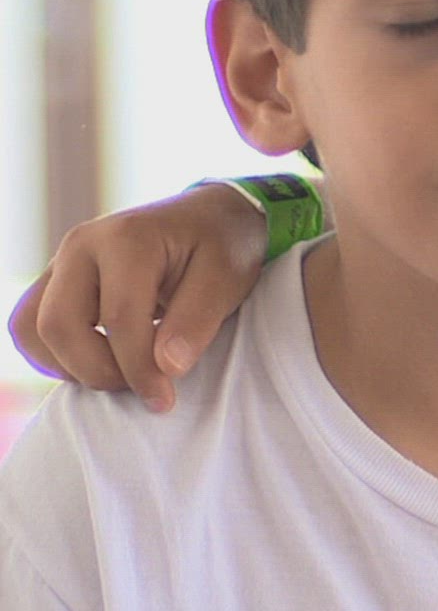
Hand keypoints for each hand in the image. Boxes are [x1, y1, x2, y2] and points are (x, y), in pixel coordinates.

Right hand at [8, 183, 267, 413]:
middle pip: (59, 326)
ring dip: (71, 366)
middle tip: (145, 387)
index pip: (119, 318)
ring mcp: (61, 261)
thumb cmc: (222, 245)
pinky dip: (58, 356)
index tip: (164, 399)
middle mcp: (82, 245)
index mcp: (128, 237)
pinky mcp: (55, 280)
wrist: (209, 217)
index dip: (139, 368)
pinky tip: (104, 361)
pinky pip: (31, 329)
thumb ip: (197, 321)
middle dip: (99, 371)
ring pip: (32, 330)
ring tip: (125, 374)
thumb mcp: (227, 277)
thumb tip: (166, 369)